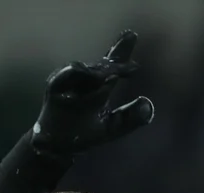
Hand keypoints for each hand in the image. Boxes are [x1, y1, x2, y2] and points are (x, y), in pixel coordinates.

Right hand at [31, 30, 154, 157]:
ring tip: (115, 76)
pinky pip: (67, 74)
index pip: (112, 64)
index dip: (122, 49)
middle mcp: (84, 79)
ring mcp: (68, 81)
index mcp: (99, 85)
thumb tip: (148, 104)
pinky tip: (96, 76)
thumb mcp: (112, 127)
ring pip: (88, 70)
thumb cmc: (84, 134)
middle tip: (131, 51)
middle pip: (102, 64)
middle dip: (117, 56)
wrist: (59, 146)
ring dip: (102, 70)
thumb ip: (131, 117)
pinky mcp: (54, 86)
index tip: (131, 35)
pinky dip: (80, 73)